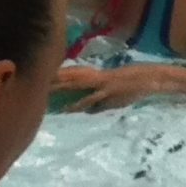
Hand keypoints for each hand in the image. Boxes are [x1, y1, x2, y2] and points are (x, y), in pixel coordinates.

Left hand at [51, 63, 170, 110]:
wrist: (148, 79)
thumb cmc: (133, 87)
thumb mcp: (113, 97)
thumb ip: (99, 104)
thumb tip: (88, 111)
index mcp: (96, 76)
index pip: (73, 75)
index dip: (58, 76)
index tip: (43, 79)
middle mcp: (96, 77)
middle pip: (70, 77)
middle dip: (54, 80)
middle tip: (37, 82)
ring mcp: (101, 84)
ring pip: (76, 85)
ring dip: (61, 88)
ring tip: (45, 92)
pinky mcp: (108, 91)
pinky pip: (90, 98)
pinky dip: (79, 104)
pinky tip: (68, 109)